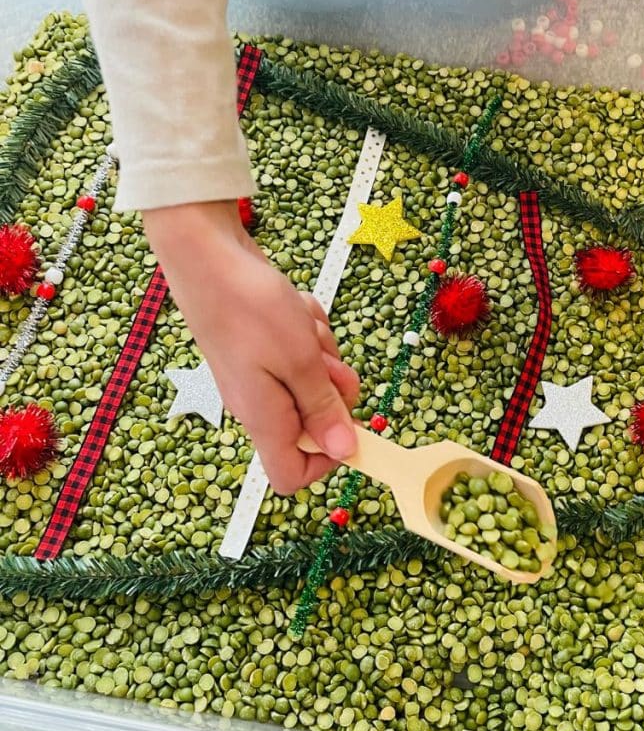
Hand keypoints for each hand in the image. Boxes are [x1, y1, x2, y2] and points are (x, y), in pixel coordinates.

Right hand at [144, 201, 359, 494]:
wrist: (207, 255)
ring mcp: (261, 374)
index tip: (350, 426)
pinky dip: (307, 329)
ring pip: (314, 379)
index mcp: (264, 418)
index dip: (327, 460)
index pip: (292, 475)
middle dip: (332, 387)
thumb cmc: (251, 307)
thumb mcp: (301, 361)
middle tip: (324, 359)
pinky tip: (295, 309)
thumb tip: (343, 451)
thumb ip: (323, 408)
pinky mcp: (264, 347)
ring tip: (302, 323)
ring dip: (321, 350)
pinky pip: (304, 349)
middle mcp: (260, 403)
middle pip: (314, 420)